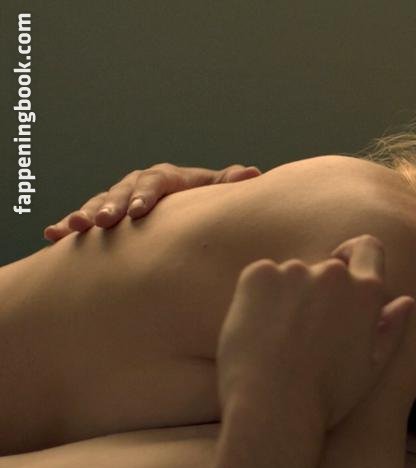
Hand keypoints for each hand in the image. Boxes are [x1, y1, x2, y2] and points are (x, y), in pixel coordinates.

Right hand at [44, 162, 260, 241]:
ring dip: (86, 215)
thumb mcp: (214, 190)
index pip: (155, 183)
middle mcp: (137, 185)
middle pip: (121, 192)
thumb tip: (253, 173)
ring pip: (98, 204)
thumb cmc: (202, 199)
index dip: (146, 195)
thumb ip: (229, 182)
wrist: (186, 207)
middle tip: (106, 223)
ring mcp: (118, 199)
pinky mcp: (104, 215)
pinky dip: (67, 226)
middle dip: (112, 206)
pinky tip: (52, 236)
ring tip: (74, 229)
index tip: (140, 211)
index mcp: (165, 178)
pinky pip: (83, 220)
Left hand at [215, 234, 413, 431]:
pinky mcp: (258, 275)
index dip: (357, 256)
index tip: (346, 267)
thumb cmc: (327, 395)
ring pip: (292, 275)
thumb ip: (392, 329)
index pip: (369, 249)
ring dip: (288, 295)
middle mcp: (333, 273)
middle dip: (318, 291)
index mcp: (366, 291)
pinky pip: (262, 277)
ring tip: (279, 338)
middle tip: (305, 333)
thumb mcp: (372, 368)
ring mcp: (293, 271)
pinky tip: (259, 330)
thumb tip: (405, 302)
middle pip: (326, 269)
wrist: (272, 405)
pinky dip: (260, 297)